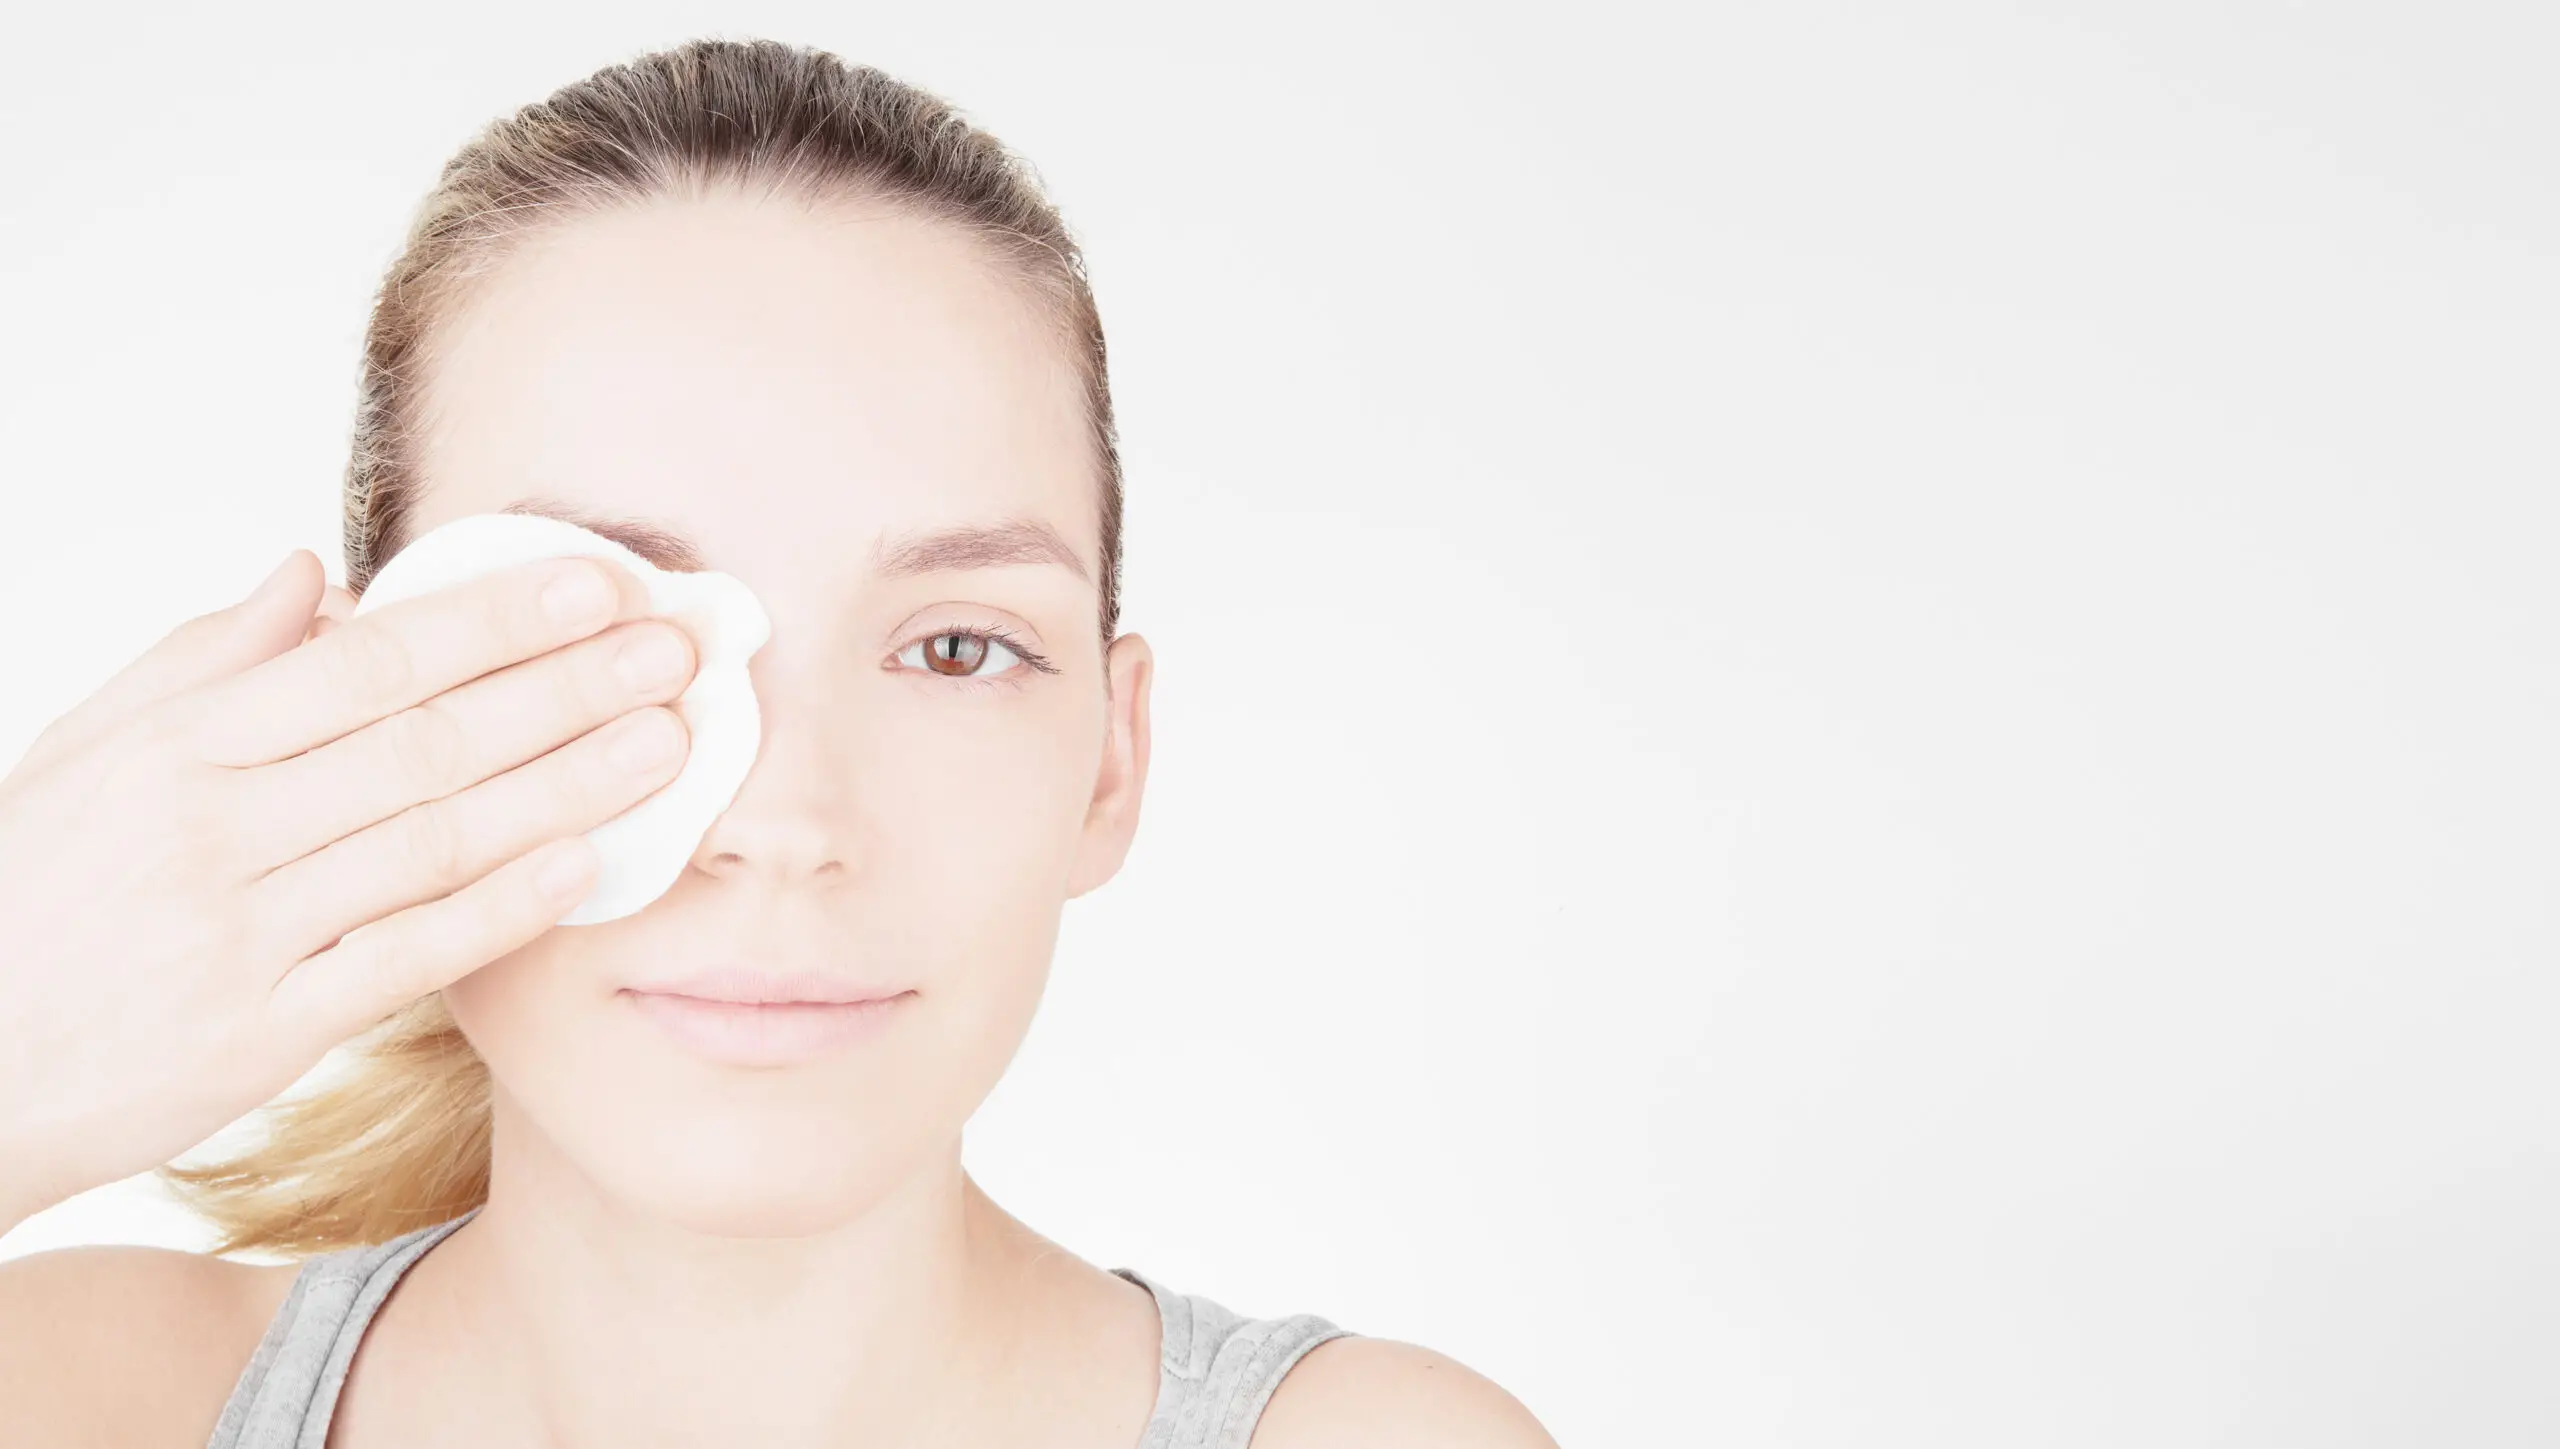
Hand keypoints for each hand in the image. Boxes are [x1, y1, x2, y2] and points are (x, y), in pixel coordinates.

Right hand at [0, 548, 696, 1214]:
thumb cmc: (30, 891)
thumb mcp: (89, 752)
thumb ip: (207, 658)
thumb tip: (318, 574)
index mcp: (179, 746)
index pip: (367, 662)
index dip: (492, 620)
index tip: (593, 583)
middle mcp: (214, 829)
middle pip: (424, 741)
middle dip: (564, 688)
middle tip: (675, 651)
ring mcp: (241, 933)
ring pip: (433, 841)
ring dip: (564, 786)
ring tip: (666, 744)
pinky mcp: (262, 1031)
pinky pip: (404, 957)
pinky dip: (498, 909)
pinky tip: (585, 864)